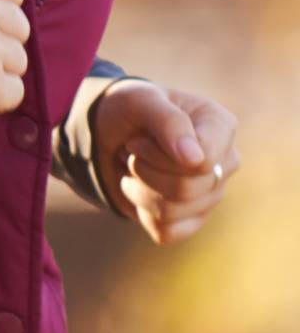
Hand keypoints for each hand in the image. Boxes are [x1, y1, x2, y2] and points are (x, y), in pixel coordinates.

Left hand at [91, 80, 240, 244]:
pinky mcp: (193, 220)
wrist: (107, 132)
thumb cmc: (128, 109)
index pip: (200, 162)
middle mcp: (224, 162)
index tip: (139, 136)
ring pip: (172, 212)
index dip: (158, 154)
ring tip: (135, 166)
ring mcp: (212, 194)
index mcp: (221, 126)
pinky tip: (141, 188)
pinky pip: (166, 232)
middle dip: (143, 169)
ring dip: (138, 188)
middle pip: (186, 189)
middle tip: (132, 149)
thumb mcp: (139, 100)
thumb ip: (168, 121)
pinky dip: (142, 211)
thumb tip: (196, 160)